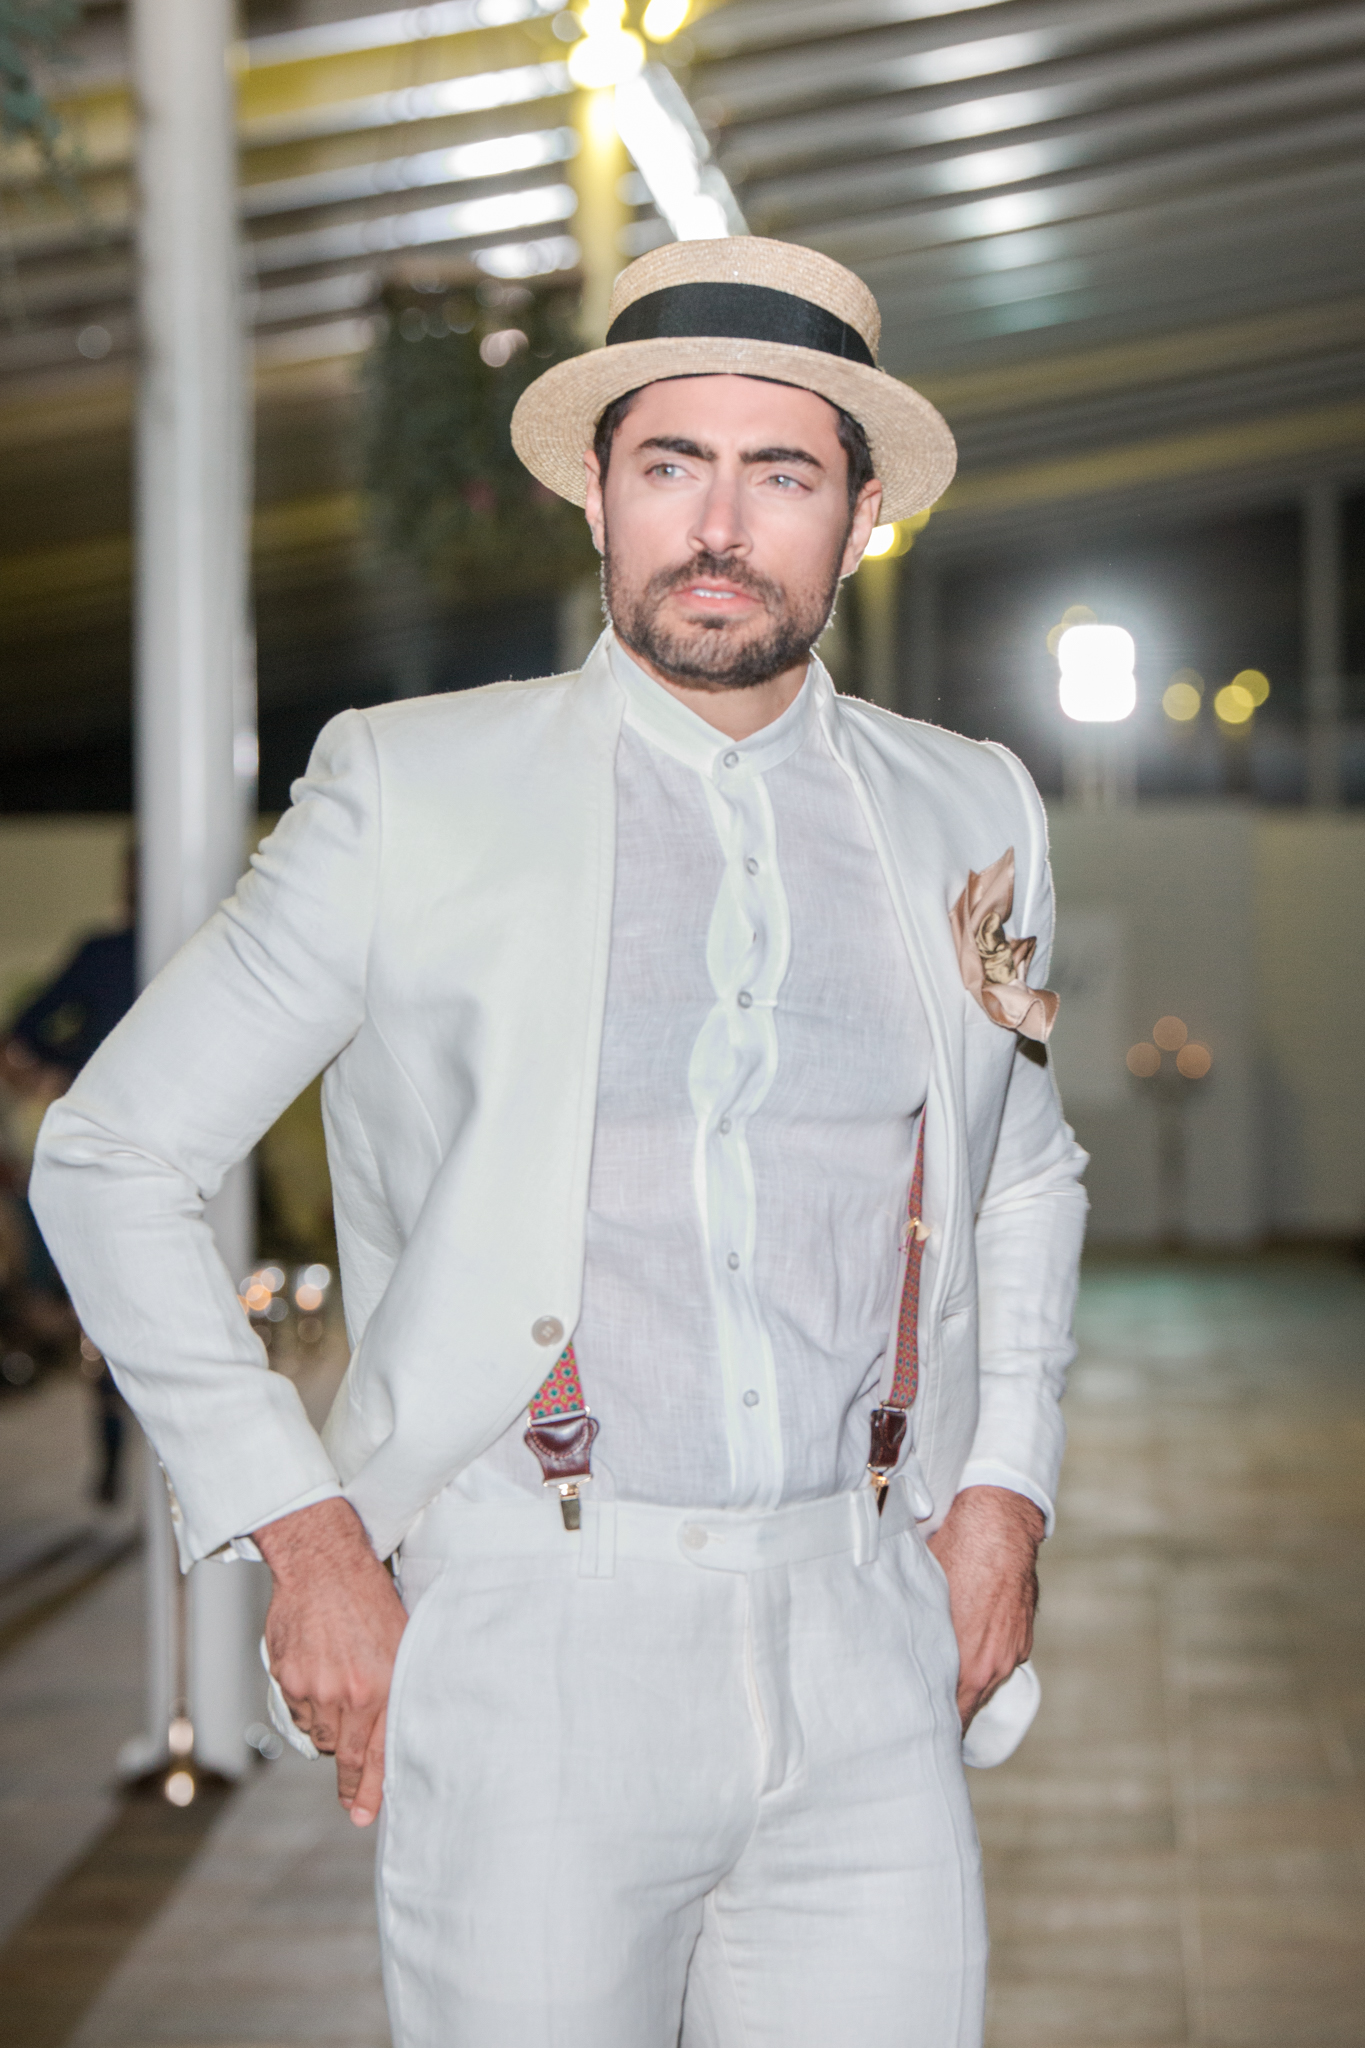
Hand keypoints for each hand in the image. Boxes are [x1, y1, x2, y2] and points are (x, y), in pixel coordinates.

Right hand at [254, 1497, 407, 1826]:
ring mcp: (313, 1688)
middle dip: (349, 1770)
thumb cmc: (369, 1598)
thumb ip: (395, 1688)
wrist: (324, 1565)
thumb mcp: (400, 1641)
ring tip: (337, 1689)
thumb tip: (393, 1732)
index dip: (368, 1791)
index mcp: (382, 1684)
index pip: (378, 1753)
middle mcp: (347, 1693)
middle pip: (345, 1751)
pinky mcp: (286, 1678)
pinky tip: (317, 1674)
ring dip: (329, 1726)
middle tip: (351, 1791)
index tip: (361, 1816)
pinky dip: (307, 1705)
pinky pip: (297, 1711)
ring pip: (319, 1733)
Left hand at [927, 1484, 1043, 1730]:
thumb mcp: (921, 1598)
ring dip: (965, 1684)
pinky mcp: (1022, 1638)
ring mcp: (1011, 1653)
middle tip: (921, 1716)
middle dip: (947, 1712)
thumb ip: (912, 1633)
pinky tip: (966, 1643)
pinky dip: (983, 1659)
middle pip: (967, 1707)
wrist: (999, 1528)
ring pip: (984, 1683)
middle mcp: (992, 1667)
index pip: (950, 1719)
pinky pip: (998, 1660)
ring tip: (940, 1681)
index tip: (916, 1734)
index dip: (933, 1728)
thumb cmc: (954, 1558)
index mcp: (967, 1667)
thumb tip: (881, 1651)